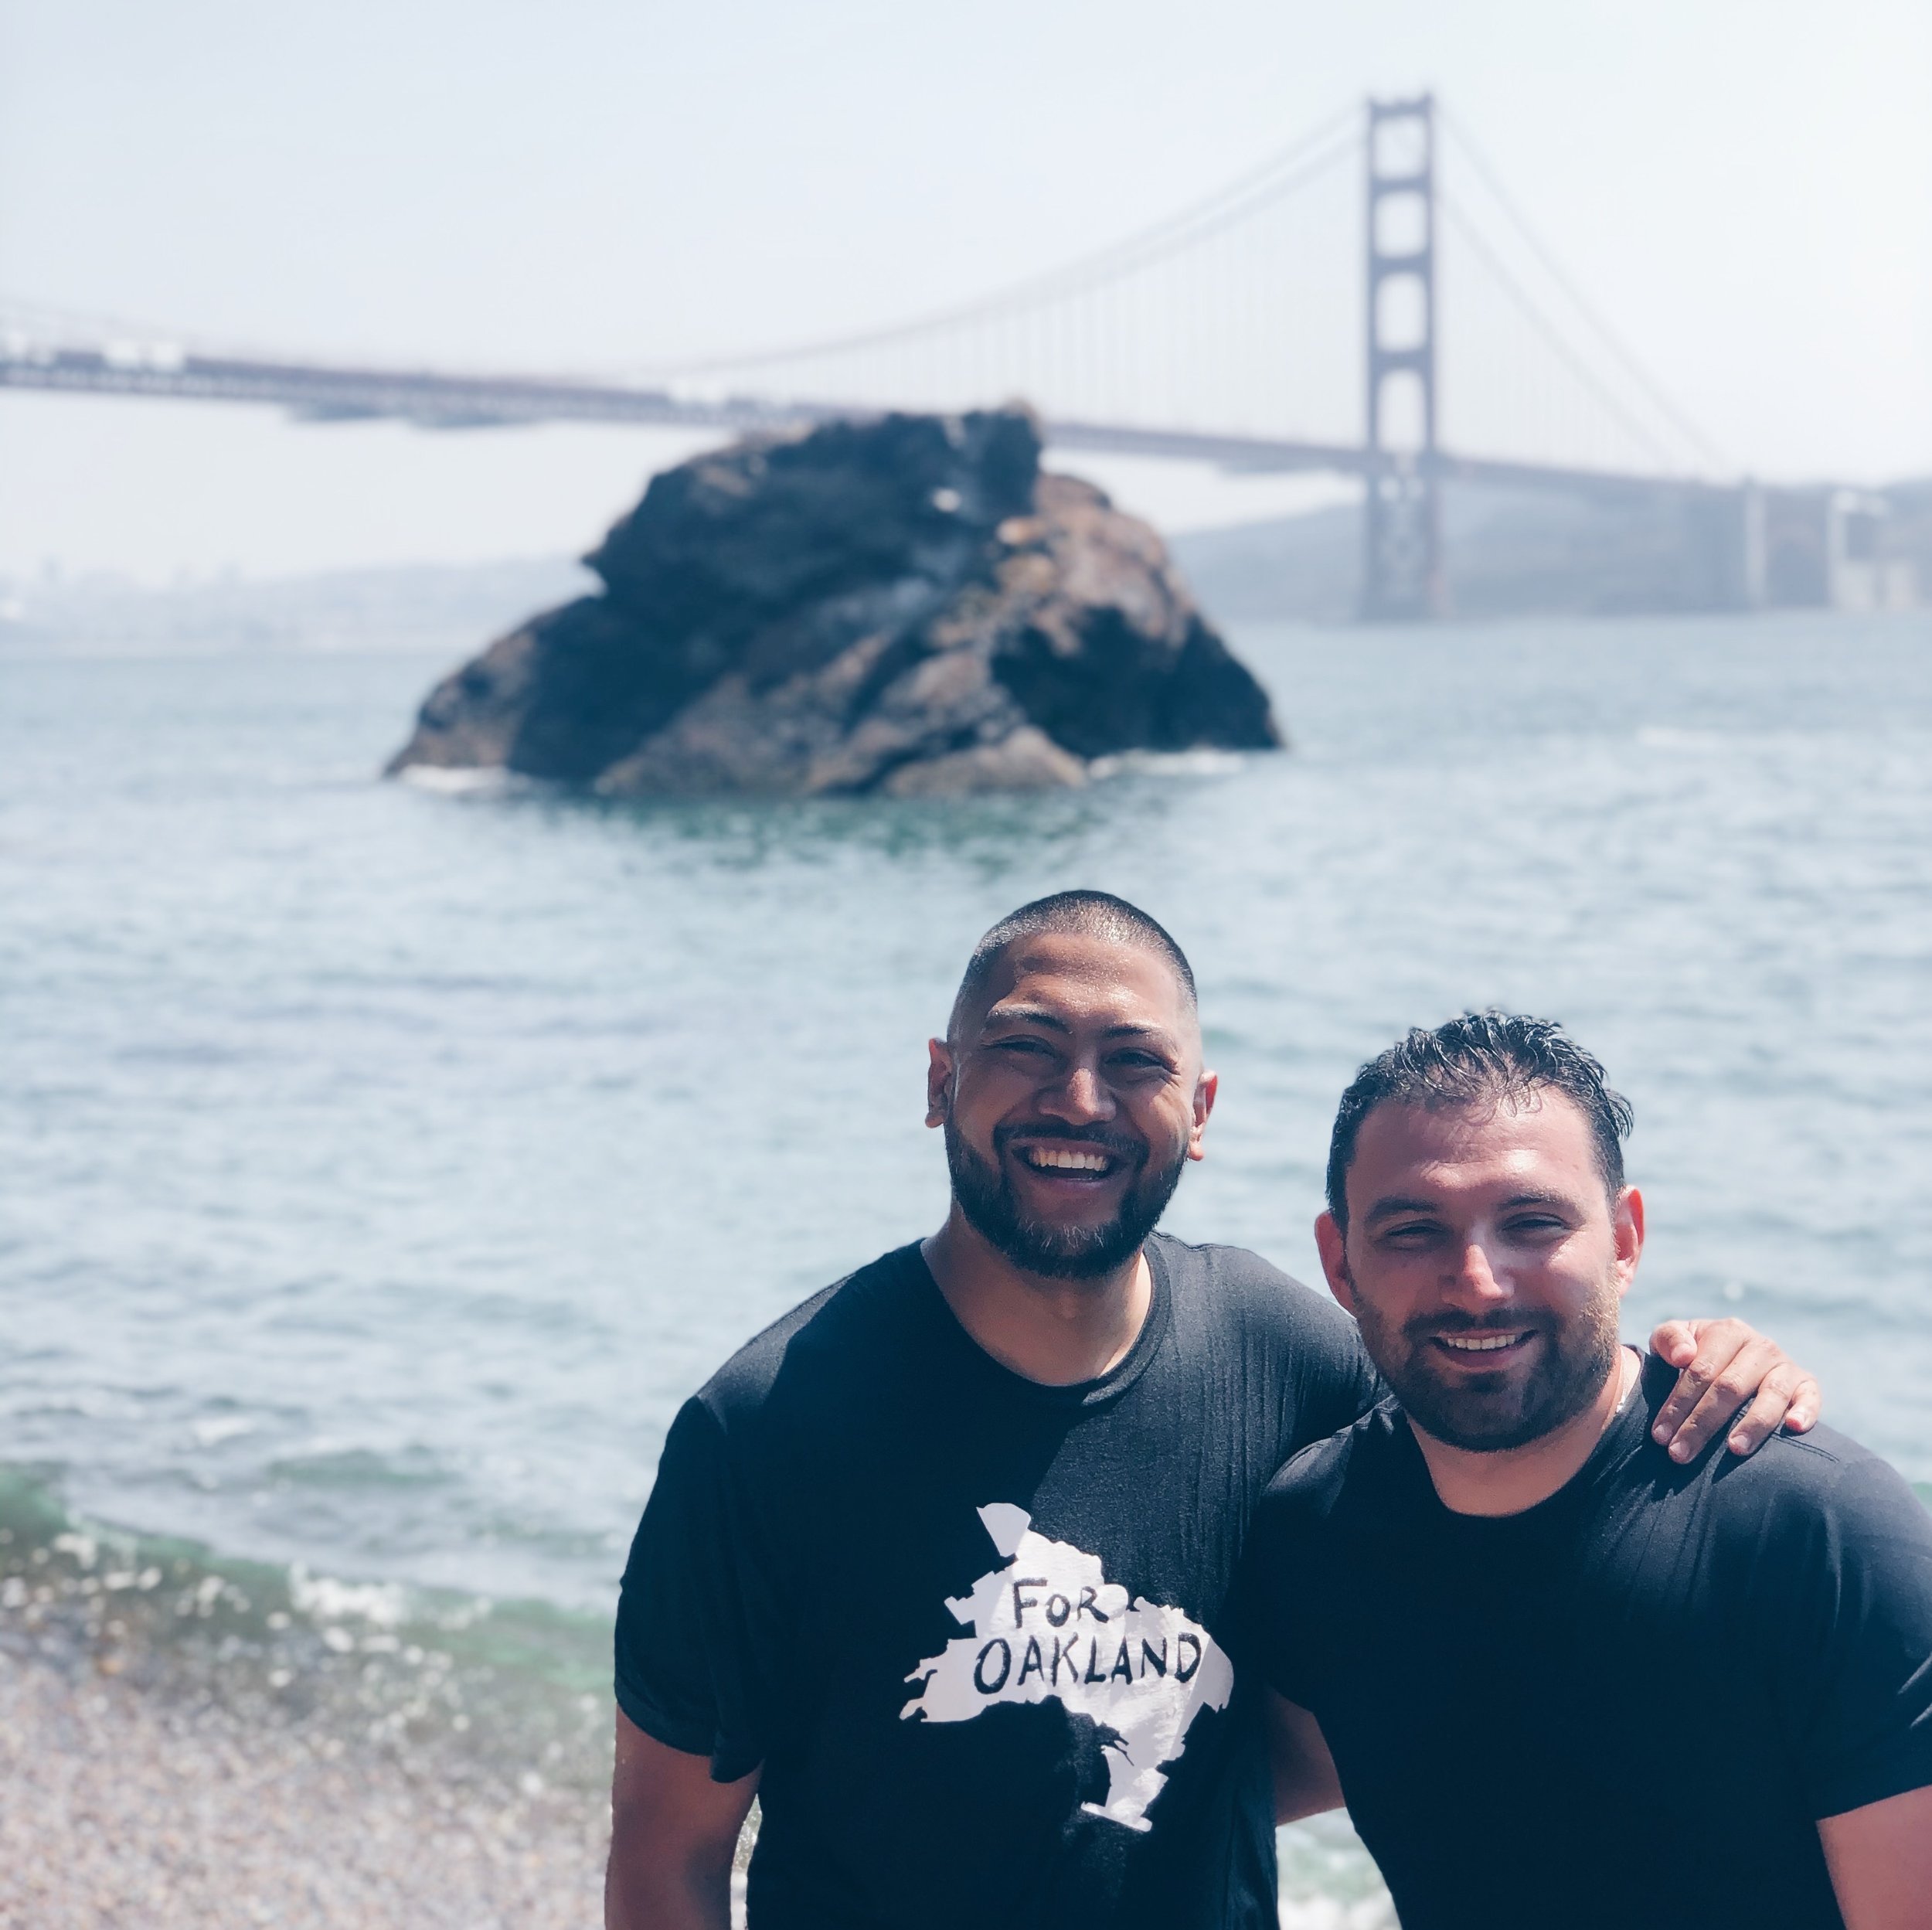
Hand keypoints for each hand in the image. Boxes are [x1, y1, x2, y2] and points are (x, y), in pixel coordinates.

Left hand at [1646, 1317, 1820, 1461]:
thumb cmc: (1693, 1354)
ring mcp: (1785, 1365)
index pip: (1700, 1370)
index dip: (1678, 1403)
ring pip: (1771, 1395)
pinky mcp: (1807, 1384)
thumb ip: (1668, 1340)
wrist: (1732, 1357)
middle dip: (1702, 1424)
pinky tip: (1794, 1427)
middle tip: (1681, 1453)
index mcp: (1727, 1331)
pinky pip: (1811, 1397)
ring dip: (1752, 1424)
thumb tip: (1684, 1355)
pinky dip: (1806, 1411)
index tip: (1660, 1435)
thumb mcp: (1672, 1341)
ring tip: (1734, 1449)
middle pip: (1730, 1387)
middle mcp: (1760, 1345)